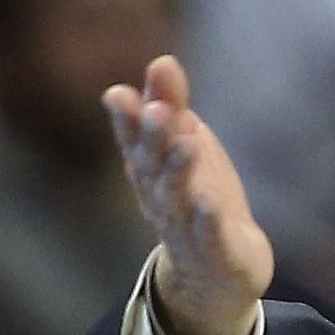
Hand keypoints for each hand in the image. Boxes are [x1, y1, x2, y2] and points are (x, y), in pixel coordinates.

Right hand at [104, 55, 271, 334]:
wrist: (216, 274)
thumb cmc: (196, 200)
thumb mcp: (185, 146)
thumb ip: (173, 105)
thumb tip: (161, 60)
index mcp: (151, 170)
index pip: (134, 142)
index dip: (127, 120)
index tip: (119, 95)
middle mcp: (161, 198)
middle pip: (153, 167)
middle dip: (153, 139)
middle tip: (158, 111)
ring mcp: (186, 227)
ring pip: (178, 199)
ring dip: (180, 172)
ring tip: (188, 145)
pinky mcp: (216, 252)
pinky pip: (209, 237)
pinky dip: (208, 221)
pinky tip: (209, 203)